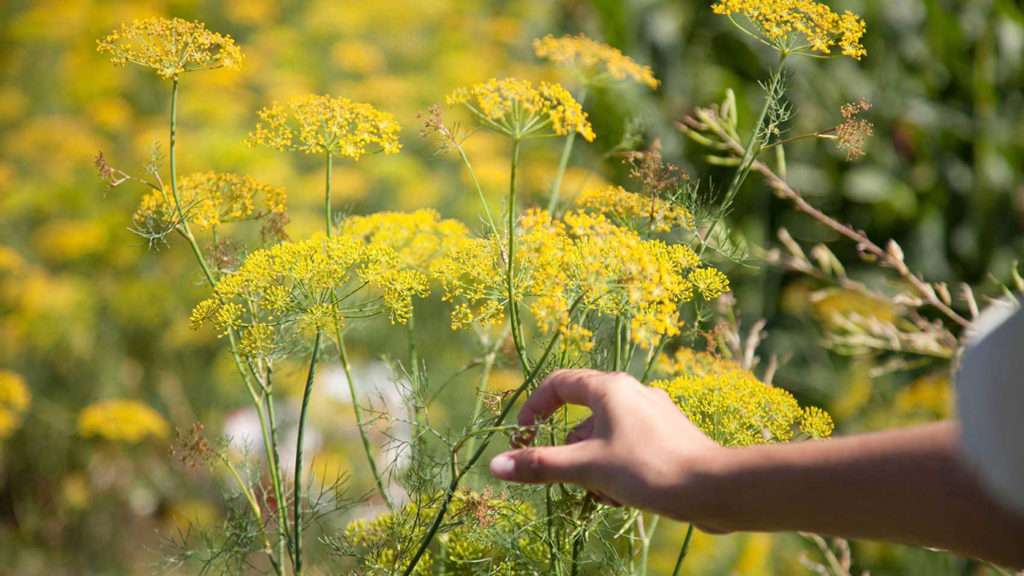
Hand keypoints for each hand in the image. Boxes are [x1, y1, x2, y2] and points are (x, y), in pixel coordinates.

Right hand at [489, 369, 722, 523]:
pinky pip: (627, 447)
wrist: (715, 488)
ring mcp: (653, 414)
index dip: (535, 407)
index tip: (524, 435)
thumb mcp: (588, 467)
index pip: (559, 383)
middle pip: (582, 415)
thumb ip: (542, 465)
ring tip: (603, 493)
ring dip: (594, 465)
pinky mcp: (668, 437)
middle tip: (568, 478)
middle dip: (570, 450)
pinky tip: (624, 496)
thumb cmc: (648, 469)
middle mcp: (632, 393)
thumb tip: (495, 466)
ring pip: (605, 436)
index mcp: (610, 388)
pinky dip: (616, 468)